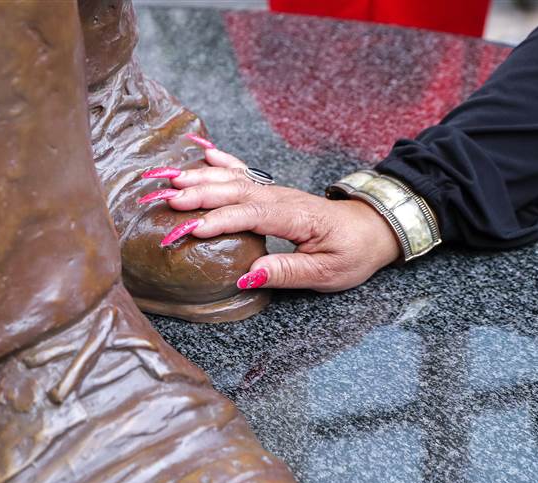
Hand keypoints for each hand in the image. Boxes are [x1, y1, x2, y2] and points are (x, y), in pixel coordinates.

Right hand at [147, 147, 400, 291]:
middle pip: (235, 191)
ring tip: (168, 178)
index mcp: (296, 217)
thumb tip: (249, 274)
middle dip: (198, 194)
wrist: (373, 227)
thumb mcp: (327, 273)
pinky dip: (219, 160)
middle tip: (164, 198)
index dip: (220, 220)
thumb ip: (287, 271)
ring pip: (233, 180)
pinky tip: (199, 152)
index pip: (252, 215)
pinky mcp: (271, 192)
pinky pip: (242, 172)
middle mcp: (281, 198)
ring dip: (199, 178)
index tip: (190, 229)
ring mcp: (275, 191)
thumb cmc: (352, 252)